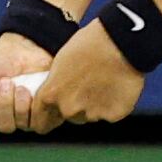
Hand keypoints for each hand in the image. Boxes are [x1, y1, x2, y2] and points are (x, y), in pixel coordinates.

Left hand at [28, 19, 145, 132]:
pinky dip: (114, 104)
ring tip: (105, 82)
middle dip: (77, 105)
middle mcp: (69, 109)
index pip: (40, 118)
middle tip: (89, 84)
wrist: (121, 42)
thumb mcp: (62, 61)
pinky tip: (118, 86)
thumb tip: (60, 89)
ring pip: (91, 115)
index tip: (53, 114)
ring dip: (96, 104)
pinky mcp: (113, 115)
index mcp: (52, 94)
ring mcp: (92, 114)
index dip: (47, 115)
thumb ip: (57, 83)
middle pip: (69, 115)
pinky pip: (111, 114)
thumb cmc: (90, 44)